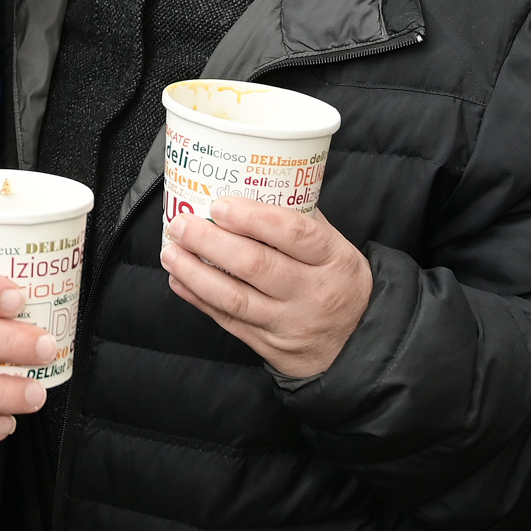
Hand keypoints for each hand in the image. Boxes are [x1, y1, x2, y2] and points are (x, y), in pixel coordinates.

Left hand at [161, 197, 371, 379]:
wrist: (359, 346)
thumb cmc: (341, 284)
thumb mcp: (338, 249)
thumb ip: (302, 220)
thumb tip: (256, 185)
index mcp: (333, 260)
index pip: (294, 233)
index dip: (253, 217)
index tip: (220, 205)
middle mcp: (311, 292)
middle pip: (256, 265)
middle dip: (211, 242)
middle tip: (182, 224)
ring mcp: (289, 322)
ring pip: (235, 298)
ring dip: (195, 272)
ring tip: (170, 252)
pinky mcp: (270, 346)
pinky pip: (228, 321)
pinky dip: (199, 299)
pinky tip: (179, 280)